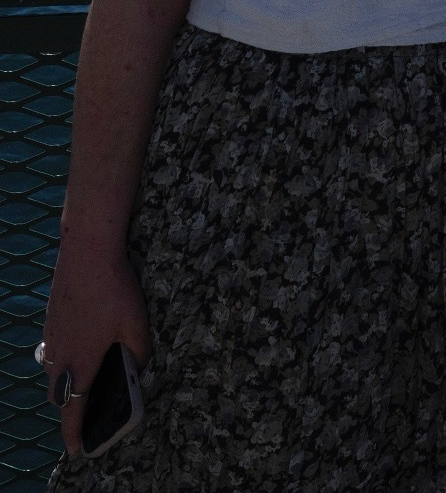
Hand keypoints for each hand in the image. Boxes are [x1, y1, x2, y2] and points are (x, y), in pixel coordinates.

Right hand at [41, 247, 149, 454]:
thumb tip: (137, 366)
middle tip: (86, 409)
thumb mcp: (137, 324)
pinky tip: (83, 338)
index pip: (72, 409)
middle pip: (59, 393)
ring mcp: (52, 334)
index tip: (76, 449)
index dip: (73, 432)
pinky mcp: (51, 316)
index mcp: (81, 362)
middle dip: (70, 406)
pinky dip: (64, 354)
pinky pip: (54, 346)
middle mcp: (61, 354)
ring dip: (66, 378)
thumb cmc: (115, 289)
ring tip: (87, 372)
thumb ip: (139, 353)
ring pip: (54, 369)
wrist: (86, 250)